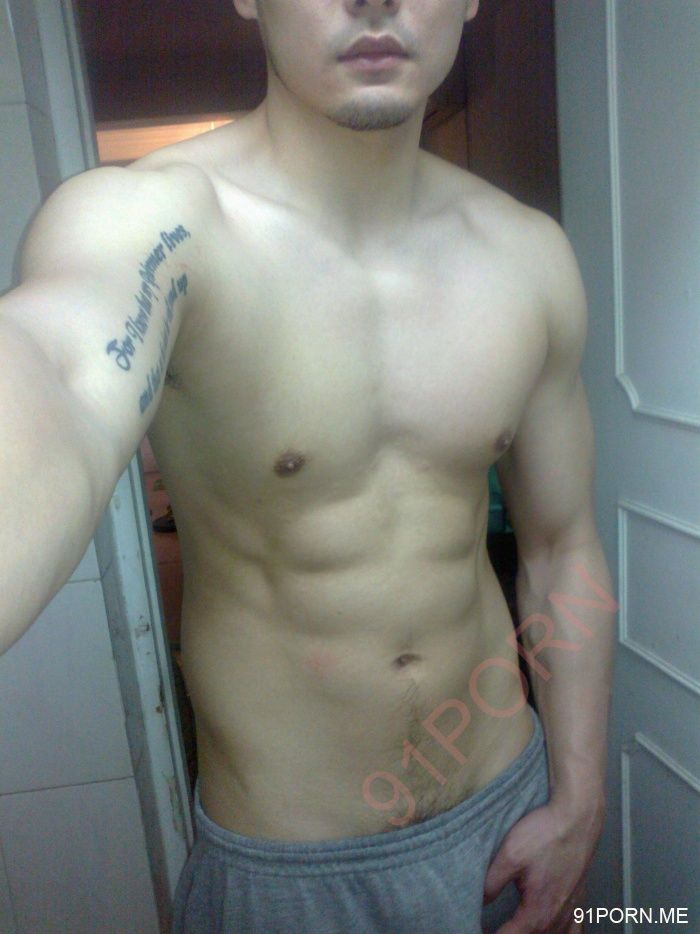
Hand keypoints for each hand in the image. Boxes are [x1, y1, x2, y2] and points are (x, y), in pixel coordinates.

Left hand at [483, 795, 603, 932]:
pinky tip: (554, 930)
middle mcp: (557, 920)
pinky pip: (574, 932)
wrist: (578, 818)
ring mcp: (571, 912)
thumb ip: (490, 883)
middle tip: (491, 926)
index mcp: (537, 913)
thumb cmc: (545, 834)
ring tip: (515, 926)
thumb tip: (478, 902)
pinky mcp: (578, 901)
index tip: (476, 928)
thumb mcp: (509, 856)